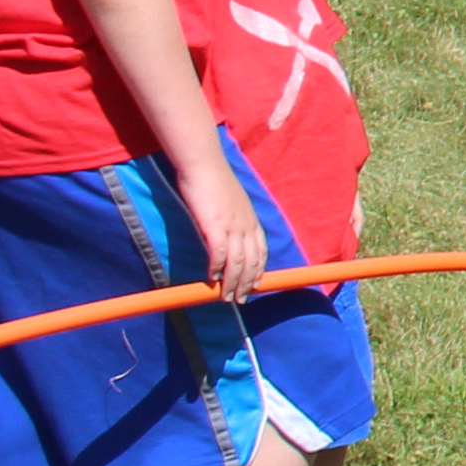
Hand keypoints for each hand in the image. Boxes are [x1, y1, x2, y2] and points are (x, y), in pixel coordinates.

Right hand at [187, 164, 272, 298]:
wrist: (204, 165)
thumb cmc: (214, 182)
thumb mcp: (231, 204)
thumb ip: (233, 220)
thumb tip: (227, 234)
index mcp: (252, 220)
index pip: (261, 252)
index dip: (258, 271)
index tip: (254, 286)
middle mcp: (246, 225)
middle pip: (252, 261)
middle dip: (246, 283)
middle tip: (239, 300)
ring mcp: (232, 226)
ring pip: (237, 262)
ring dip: (232, 282)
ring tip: (226, 297)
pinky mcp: (214, 225)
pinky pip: (218, 253)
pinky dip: (216, 269)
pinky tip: (211, 279)